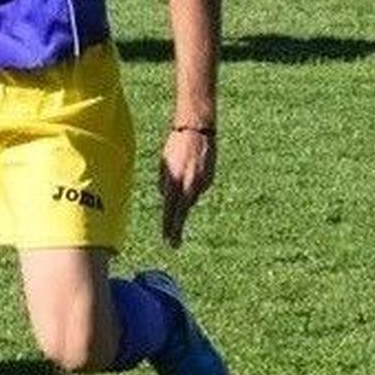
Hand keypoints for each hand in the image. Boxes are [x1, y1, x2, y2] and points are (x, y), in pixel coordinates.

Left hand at [158, 128, 215, 246]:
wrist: (197, 130)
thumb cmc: (175, 146)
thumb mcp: (164, 165)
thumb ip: (165, 183)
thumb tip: (167, 198)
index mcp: (176, 180)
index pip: (171, 209)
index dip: (169, 225)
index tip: (167, 239)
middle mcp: (191, 184)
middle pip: (182, 211)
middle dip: (176, 227)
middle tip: (173, 244)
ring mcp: (203, 182)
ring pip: (190, 198)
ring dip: (183, 197)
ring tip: (180, 179)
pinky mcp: (210, 179)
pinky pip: (197, 188)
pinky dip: (192, 186)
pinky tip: (190, 172)